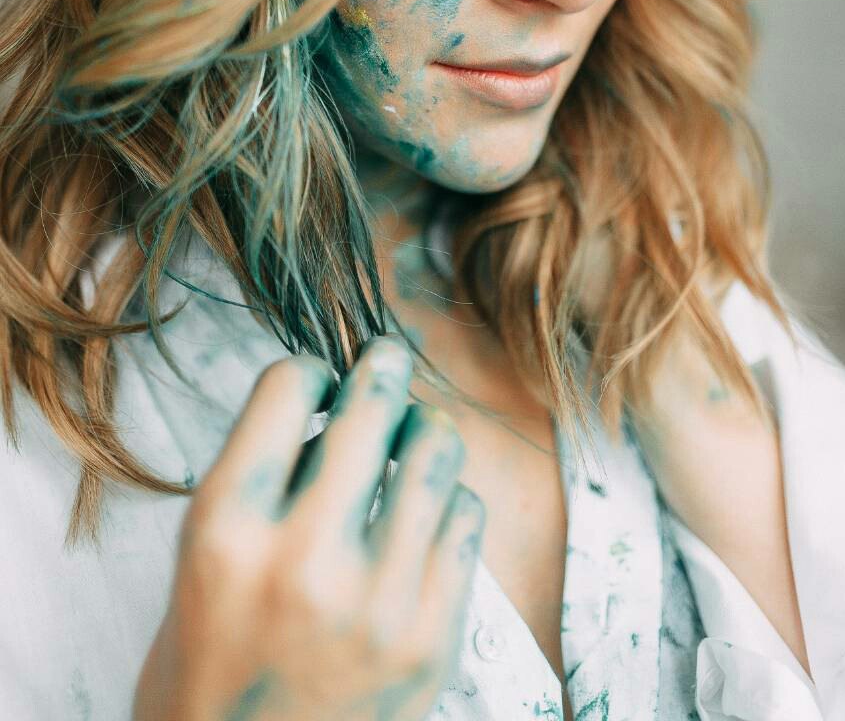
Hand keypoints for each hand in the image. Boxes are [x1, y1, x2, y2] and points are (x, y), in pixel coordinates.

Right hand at [133, 335, 484, 720]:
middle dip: (382, 368)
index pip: (288, 385)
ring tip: (411, 441)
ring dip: (423, 432)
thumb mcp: (201, 557)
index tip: (320, 381)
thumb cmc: (213, 660)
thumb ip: (261, 476)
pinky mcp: (431, 638)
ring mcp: (377, 602)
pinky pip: (466, 516)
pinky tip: (424, 514)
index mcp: (226, 530)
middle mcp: (302, 560)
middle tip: (385, 362)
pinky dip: (447, 499)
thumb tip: (336, 394)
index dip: (309, 371)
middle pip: (374, 403)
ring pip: (437, 450)